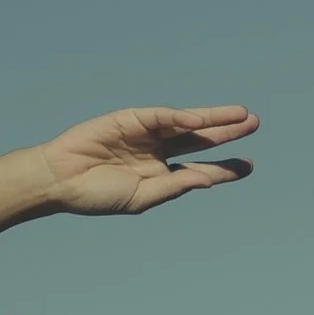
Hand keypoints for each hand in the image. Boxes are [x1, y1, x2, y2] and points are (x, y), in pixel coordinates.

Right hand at [35, 103, 257, 216]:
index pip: (199, 169)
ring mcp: (145, 134)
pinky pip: (160, 117)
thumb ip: (173, 187)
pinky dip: (179, 118)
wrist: (60, 181)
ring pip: (186, 124)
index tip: (249, 166)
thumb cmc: (96, 195)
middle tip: (253, 125)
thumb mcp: (141, 198)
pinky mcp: (130, 118)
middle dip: (226, 133)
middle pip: (199, 141)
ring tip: (240, 116)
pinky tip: (198, 120)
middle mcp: (157, 152)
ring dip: (212, 119)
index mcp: (160, 175)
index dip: (224, 168)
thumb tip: (206, 180)